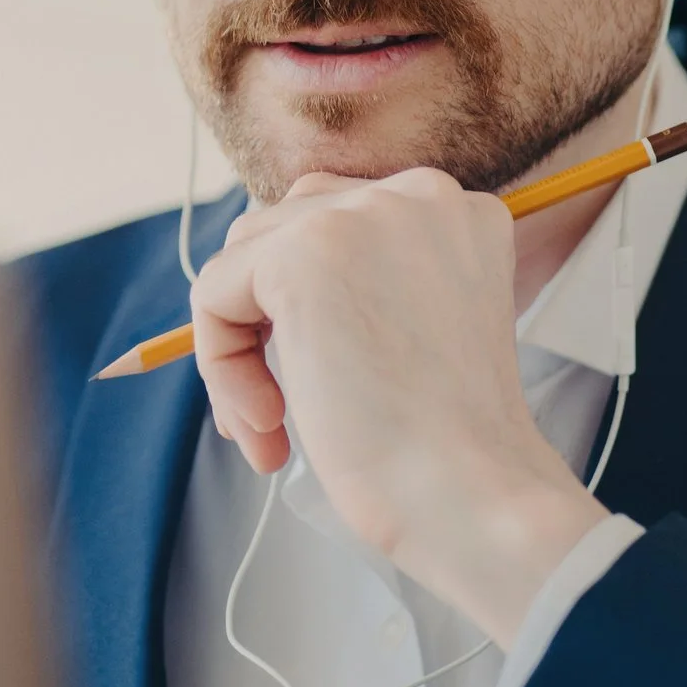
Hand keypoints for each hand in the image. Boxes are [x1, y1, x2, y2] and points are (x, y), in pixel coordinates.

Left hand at [190, 167, 611, 644]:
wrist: (473, 494)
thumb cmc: (448, 444)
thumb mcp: (419, 329)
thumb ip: (365, 281)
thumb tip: (258, 282)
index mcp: (456, 210)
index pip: (340, 223)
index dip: (310, 308)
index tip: (326, 383)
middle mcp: (416, 193)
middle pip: (286, 228)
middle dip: (266, 322)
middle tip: (276, 413)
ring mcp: (360, 215)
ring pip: (243, 260)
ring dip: (241, 350)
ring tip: (271, 427)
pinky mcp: (301, 254)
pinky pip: (213, 293)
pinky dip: (221, 365)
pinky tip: (268, 423)